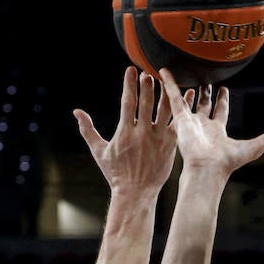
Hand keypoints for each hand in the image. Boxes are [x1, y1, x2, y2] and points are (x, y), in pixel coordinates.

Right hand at [74, 67, 177, 194]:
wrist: (136, 193)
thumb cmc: (115, 173)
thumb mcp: (99, 151)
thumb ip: (87, 130)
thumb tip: (76, 112)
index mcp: (125, 132)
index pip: (128, 102)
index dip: (129, 85)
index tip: (131, 70)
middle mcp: (143, 133)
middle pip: (147, 102)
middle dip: (147, 85)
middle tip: (148, 73)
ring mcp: (158, 138)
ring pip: (164, 110)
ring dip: (165, 93)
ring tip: (166, 80)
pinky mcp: (170, 145)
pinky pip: (178, 123)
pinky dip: (182, 109)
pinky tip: (187, 96)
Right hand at [157, 69, 263, 179]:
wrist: (207, 169)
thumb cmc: (228, 162)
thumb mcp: (255, 146)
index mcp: (218, 131)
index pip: (221, 111)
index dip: (223, 99)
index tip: (224, 88)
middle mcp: (204, 126)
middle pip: (204, 104)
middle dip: (205, 92)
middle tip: (205, 77)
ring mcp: (191, 122)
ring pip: (187, 99)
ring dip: (184, 86)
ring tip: (182, 71)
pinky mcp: (181, 118)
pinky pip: (174, 97)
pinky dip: (169, 84)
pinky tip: (164, 71)